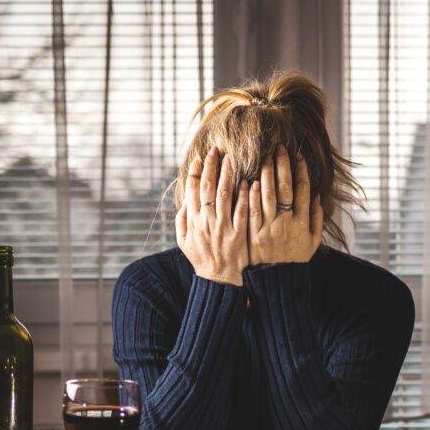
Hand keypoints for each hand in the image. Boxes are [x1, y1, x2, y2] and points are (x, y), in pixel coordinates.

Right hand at [176, 147, 248, 285]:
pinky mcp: (239, 234)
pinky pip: (242, 210)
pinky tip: (248, 181)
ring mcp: (223, 227)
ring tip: (231, 158)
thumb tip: (184, 200)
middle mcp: (206, 222)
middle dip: (211, 166)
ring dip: (227, 174)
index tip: (200, 158)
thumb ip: (182, 219)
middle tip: (216, 150)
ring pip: (224, 195)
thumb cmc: (201, 259)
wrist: (219, 279)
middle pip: (207, 188)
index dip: (195, 172)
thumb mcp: (183, 241)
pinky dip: (244, 195)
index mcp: (192, 221)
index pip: (192, 190)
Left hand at [249, 144, 322, 265]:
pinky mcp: (252, 234)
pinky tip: (250, 180)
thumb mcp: (313, 242)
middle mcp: (286, 223)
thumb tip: (316, 195)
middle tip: (279, 149)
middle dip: (282, 165)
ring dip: (265, 174)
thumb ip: (316, 219)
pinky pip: (250, 210)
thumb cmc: (295, 260)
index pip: (303, 190)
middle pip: (285, 188)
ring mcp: (268, 228)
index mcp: (302, 223)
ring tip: (265, 158)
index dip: (301, 171)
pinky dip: (250, 193)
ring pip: (266, 195)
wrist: (277, 283)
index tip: (297, 156)